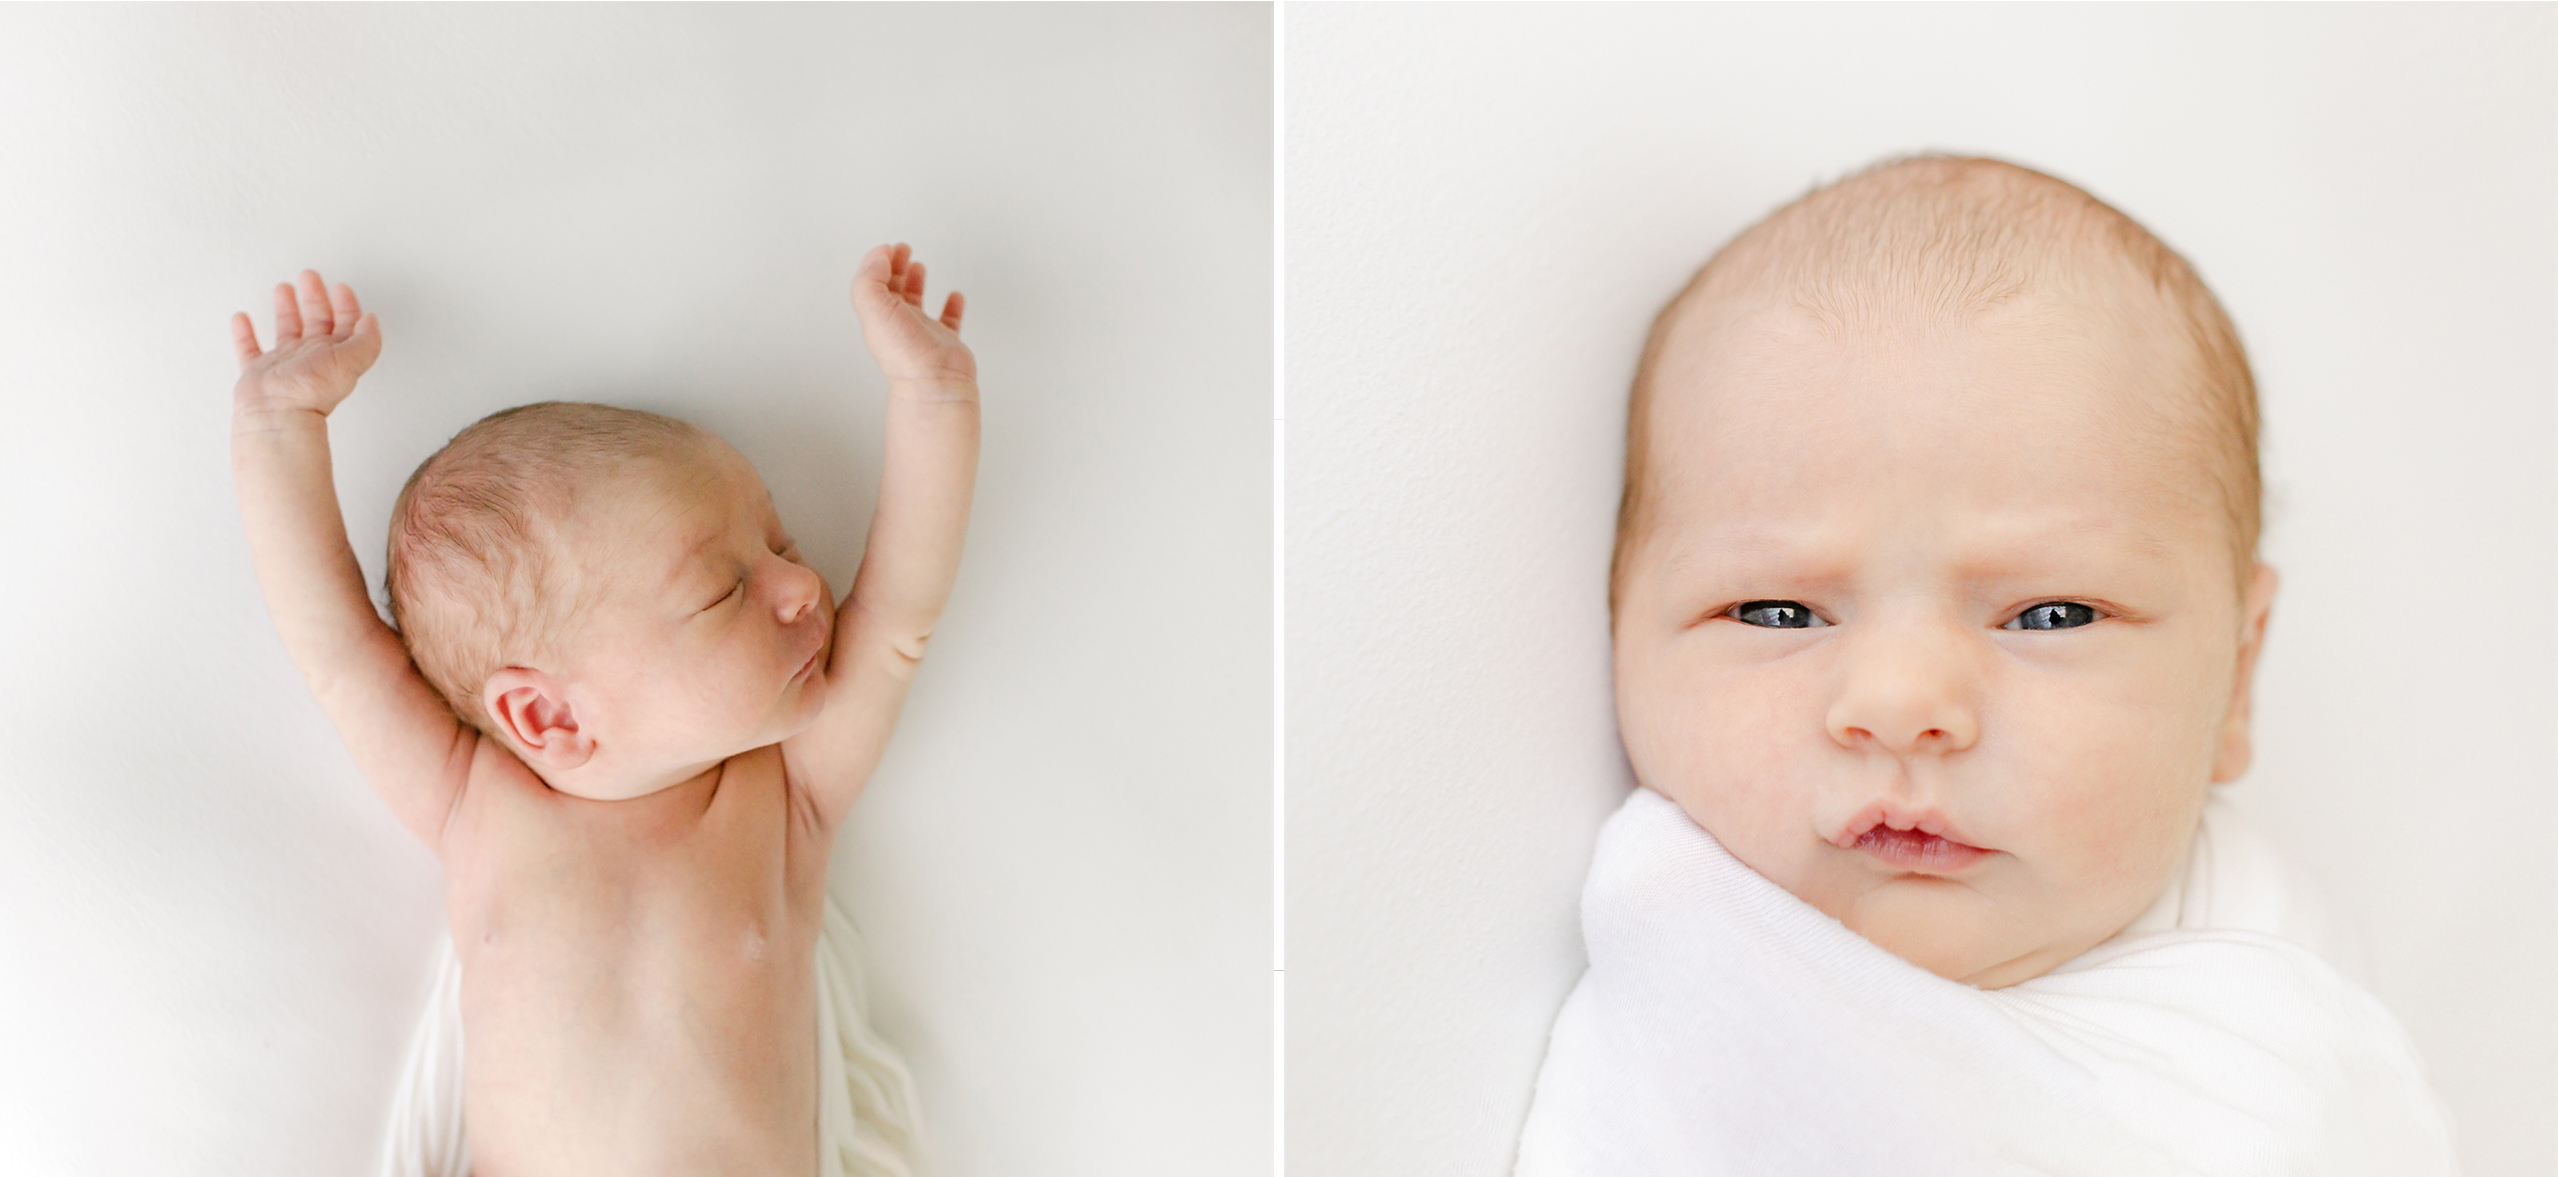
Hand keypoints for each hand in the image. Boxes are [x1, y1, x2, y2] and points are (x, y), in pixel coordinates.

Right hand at [231, 269, 379, 420]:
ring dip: (286, 308)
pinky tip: (242, 317)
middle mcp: (310, 358)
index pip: (345, 325)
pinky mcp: (256, 372)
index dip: (346, 305)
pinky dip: (245, 332)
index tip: (341, 287)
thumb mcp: (351, 361)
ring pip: (286, 329)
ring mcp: (283, 365)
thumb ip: (366, 340)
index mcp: (334, 355)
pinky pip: (248, 348)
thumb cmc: (311, 392)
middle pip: (316, 321)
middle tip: (310, 276)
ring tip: (283, 288)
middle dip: (315, 297)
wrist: (278, 414)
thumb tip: (372, 320)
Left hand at [851, 243, 974, 385]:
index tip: (887, 247)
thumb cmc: (905, 354)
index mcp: (878, 315)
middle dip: (895, 266)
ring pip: (916, 302)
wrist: (934, 382)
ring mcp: (922, 332)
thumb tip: (879, 257)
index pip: (872, 283)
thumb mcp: (873, 308)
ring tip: (919, 265)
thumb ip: (870, 279)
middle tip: (901, 248)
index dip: (877, 262)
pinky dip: (951, 306)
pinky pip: (949, 319)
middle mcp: (897, 323)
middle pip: (891, 289)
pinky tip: (954, 295)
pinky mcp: (946, 341)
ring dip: (916, 281)